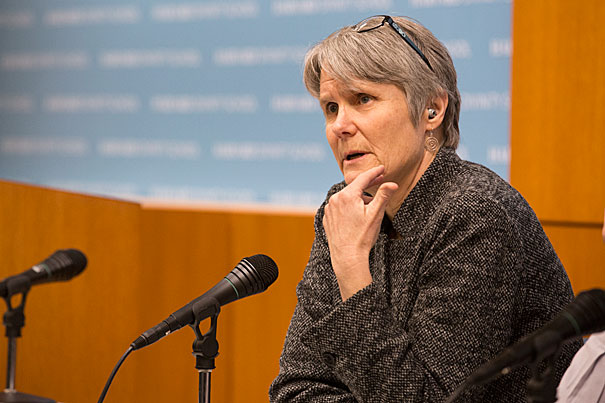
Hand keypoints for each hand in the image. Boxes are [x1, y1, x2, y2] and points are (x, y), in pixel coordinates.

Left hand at [323, 166, 397, 300]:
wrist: (347, 257)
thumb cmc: (362, 236)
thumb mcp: (376, 214)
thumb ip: (383, 196)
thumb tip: (392, 183)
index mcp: (347, 196)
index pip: (363, 179)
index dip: (374, 172)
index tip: (382, 168)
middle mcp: (335, 200)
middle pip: (354, 188)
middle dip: (367, 185)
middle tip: (380, 181)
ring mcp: (329, 209)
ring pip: (346, 198)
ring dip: (358, 198)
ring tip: (369, 206)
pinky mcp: (327, 219)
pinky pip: (339, 208)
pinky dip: (348, 207)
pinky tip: (356, 215)